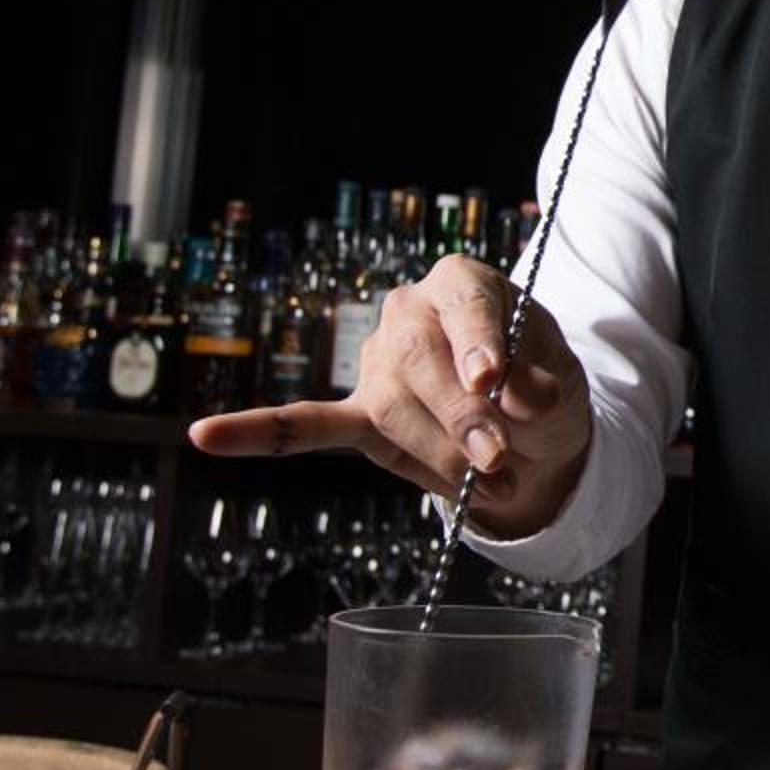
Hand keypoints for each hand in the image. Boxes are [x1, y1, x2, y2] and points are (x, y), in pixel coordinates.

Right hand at [186, 257, 591, 536]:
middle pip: (419, 362)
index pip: (465, 306)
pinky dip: (258, 433)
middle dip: (460, 417)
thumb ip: (542, 381)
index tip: (494, 380)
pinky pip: (306, 425)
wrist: (530, 426)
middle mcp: (409, 313)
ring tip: (493, 486)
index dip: (478, 343)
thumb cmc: (542, 386)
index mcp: (462, 283)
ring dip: (442, 458)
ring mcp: (376, 365)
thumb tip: (518, 396)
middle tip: (497, 460)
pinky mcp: (360, 414)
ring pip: (392, 411)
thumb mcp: (561, 376)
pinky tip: (209, 437)